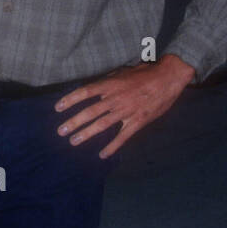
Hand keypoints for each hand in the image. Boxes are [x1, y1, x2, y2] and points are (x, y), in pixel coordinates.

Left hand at [54, 54, 194, 158]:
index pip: (85, 92)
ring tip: (73, 141)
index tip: (58, 108)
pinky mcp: (137, 121)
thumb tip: (93, 91)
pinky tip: (103, 155)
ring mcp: (126, 111)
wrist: (168, 78)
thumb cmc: (145, 73)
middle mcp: (115, 99)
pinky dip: (112, 147)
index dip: (70, 100)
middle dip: (74, 122)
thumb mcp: (122, 72)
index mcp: (110, 85)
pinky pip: (122, 137)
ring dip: (86, 134)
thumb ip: (107, 82)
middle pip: (90, 112)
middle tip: (61, 130)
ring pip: (102, 125)